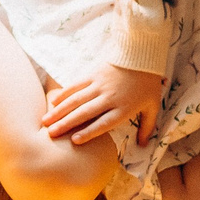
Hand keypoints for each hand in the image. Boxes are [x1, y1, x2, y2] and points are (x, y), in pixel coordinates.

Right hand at [40, 62, 163, 144]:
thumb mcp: (153, 106)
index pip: (104, 123)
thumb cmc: (148, 83)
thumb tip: (143, 145)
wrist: (142, 54)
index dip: (89, 132)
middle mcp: (109, 98)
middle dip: (66, 124)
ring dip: (59, 111)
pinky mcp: (93, 74)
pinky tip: (53, 102)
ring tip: (46, 121)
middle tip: (51, 134)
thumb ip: (147, 127)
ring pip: (76, 100)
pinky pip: (76, 85)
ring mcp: (99, 85)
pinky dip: (64, 94)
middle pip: (85, 113)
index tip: (75, 140)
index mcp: (123, 108)